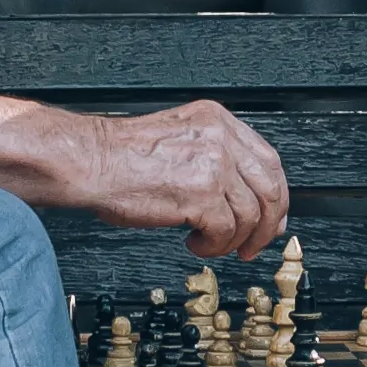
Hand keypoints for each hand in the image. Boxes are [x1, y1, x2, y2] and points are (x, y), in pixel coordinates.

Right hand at [76, 100, 290, 258]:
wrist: (91, 162)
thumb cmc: (122, 157)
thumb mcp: (179, 142)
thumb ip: (216, 161)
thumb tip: (249, 202)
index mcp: (217, 120)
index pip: (269, 160)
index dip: (275, 197)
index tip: (271, 218)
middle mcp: (220, 138)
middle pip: (270, 189)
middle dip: (265, 226)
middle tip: (252, 245)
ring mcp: (214, 165)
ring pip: (250, 215)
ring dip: (234, 240)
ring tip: (211, 243)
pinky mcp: (201, 194)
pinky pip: (225, 231)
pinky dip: (213, 246)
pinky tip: (194, 243)